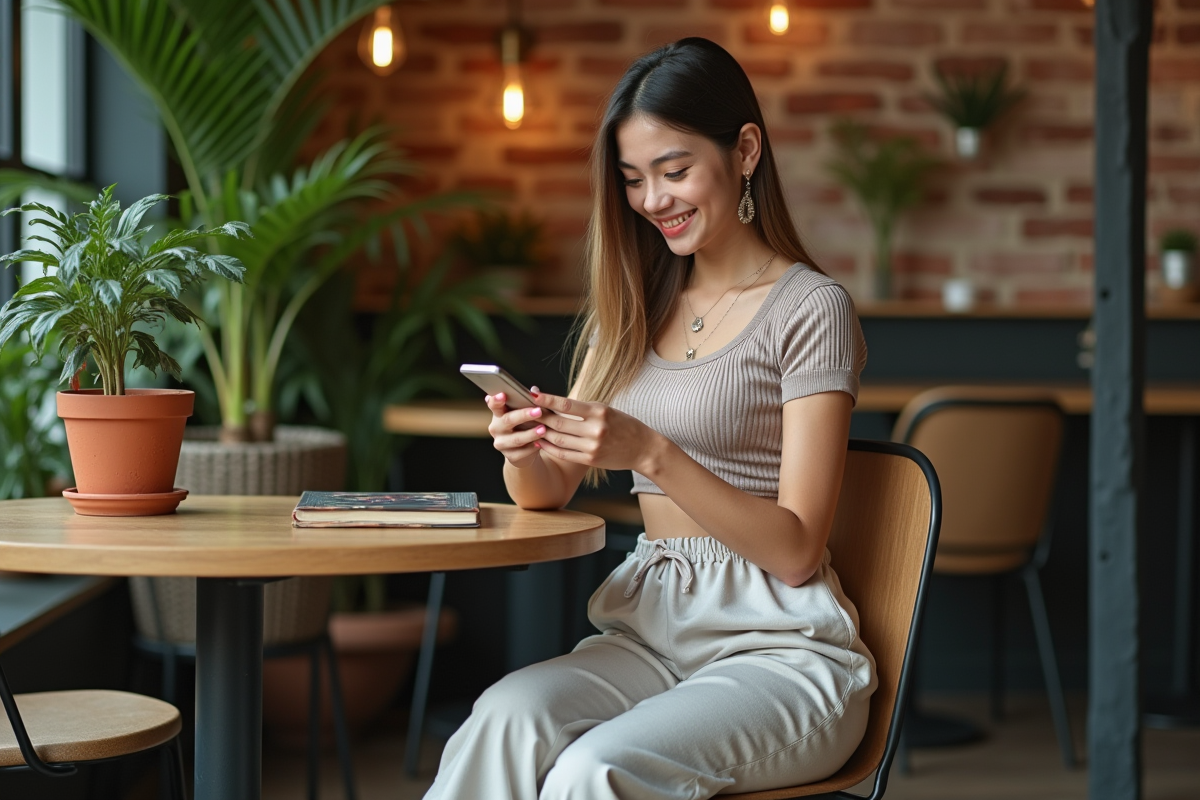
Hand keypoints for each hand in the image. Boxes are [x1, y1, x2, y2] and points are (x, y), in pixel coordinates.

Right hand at [485, 389, 550, 468]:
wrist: (526, 451)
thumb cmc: (527, 425)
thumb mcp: (526, 413)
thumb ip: (528, 403)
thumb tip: (534, 390)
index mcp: (498, 413)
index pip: (494, 405)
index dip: (496, 400)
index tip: (502, 395)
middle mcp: (496, 428)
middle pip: (507, 420)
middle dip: (523, 415)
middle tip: (538, 411)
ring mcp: (501, 443)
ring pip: (516, 438)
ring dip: (530, 434)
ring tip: (543, 429)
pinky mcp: (510, 456)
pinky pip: (521, 452)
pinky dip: (532, 448)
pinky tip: (540, 444)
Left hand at [530, 392, 662, 472]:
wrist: (643, 448)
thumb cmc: (624, 425)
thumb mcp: (606, 410)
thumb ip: (583, 409)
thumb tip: (556, 403)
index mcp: (599, 412)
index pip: (566, 404)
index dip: (547, 399)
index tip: (532, 393)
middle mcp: (595, 429)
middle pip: (558, 423)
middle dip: (539, 416)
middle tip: (523, 410)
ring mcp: (592, 446)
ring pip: (558, 439)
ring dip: (541, 433)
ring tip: (528, 425)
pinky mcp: (590, 460)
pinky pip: (564, 454)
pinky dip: (549, 447)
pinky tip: (540, 441)